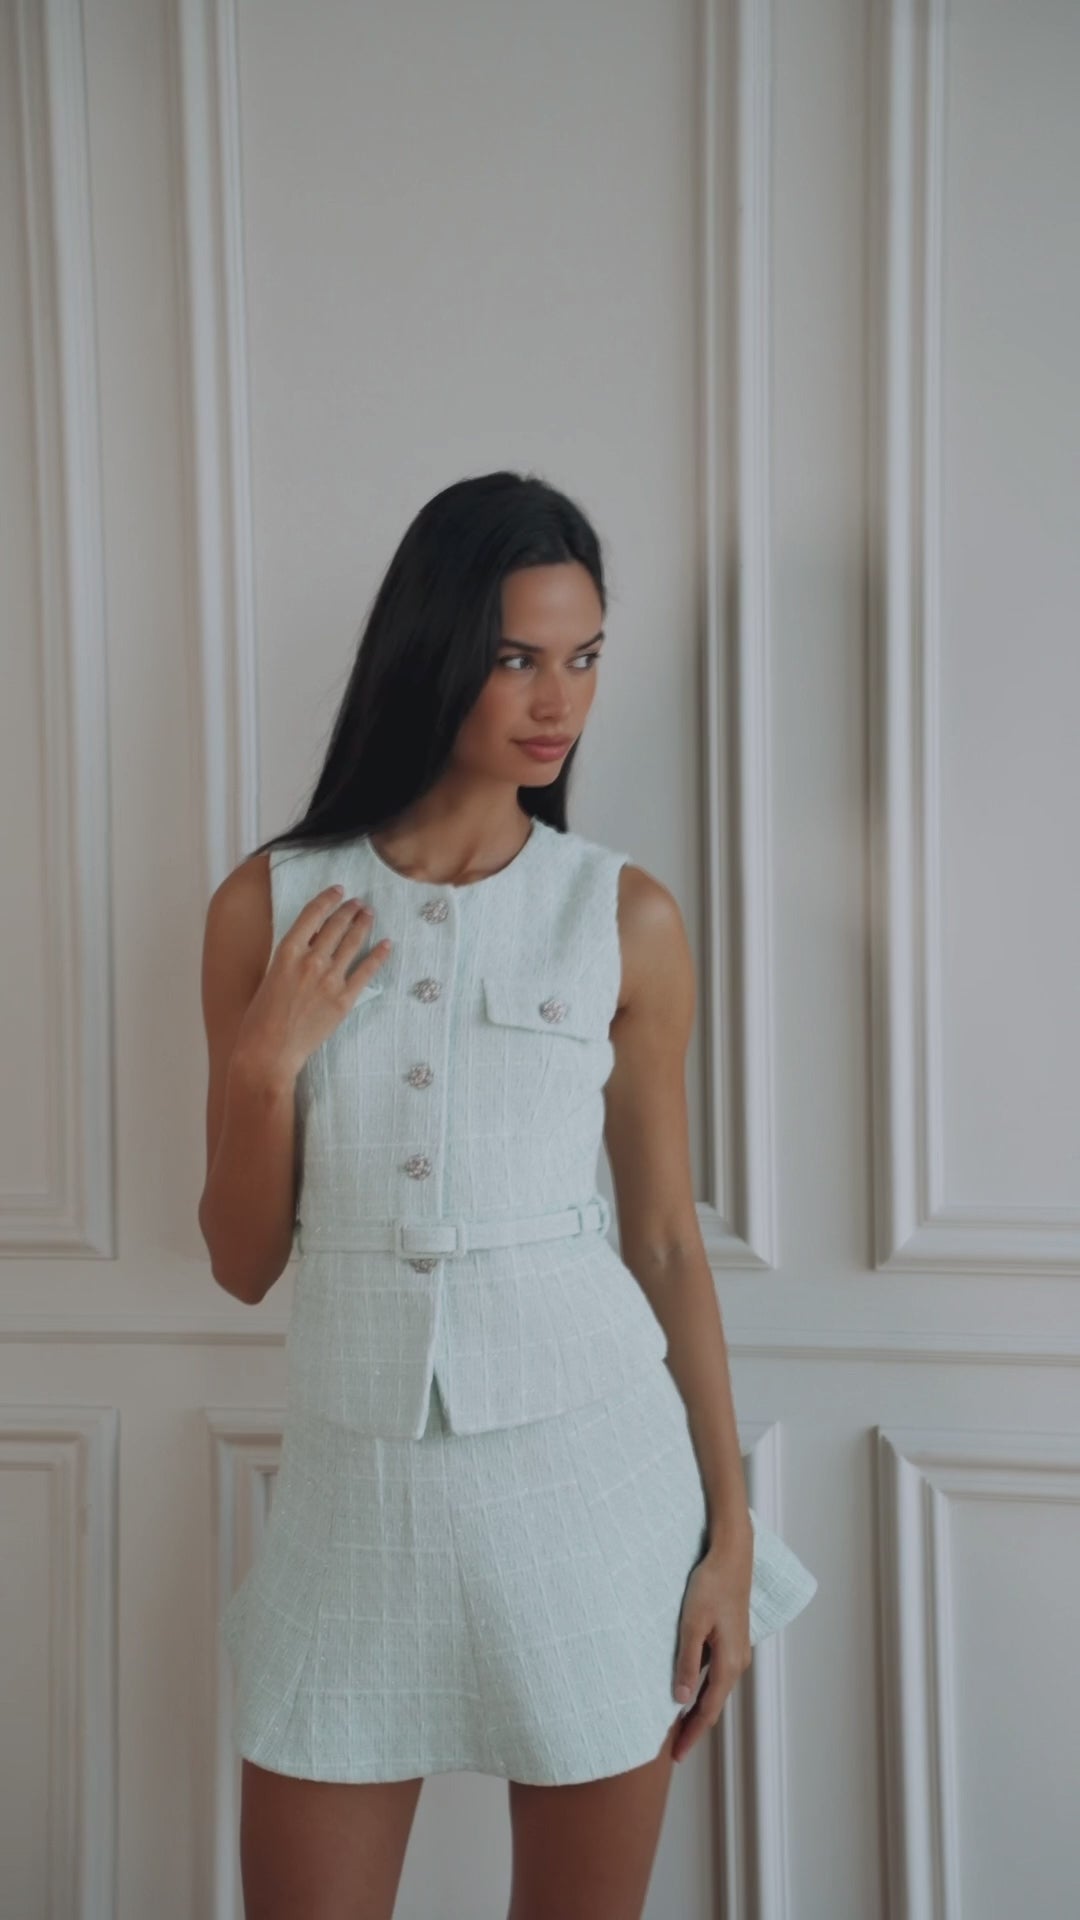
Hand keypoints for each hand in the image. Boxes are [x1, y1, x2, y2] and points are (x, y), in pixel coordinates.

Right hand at [232, 884, 391, 1083]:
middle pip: (336, 926)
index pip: (312, 914)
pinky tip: (387, 944)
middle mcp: (310, 960)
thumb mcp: (271, 977)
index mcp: (287, 952)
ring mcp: (329, 980)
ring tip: (369, 915)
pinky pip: (366, 971)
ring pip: (352, 943)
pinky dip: (378, 955)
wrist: (268, 1052)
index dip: (328, 899)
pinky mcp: (343, 1000)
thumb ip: (292, 957)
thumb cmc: (261, 1018)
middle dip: (349, 910)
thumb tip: (313, 940)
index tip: (338, 890)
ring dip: (363, 925)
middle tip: (359, 903)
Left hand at [670, 1524, 753, 1761]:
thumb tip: (680, 1701)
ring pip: (715, 1689)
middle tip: (674, 1749)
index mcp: (728, 1663)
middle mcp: (737, 1662)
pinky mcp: (732, 1639)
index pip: (708, 1710)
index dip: (691, 1734)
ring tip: (677, 1725)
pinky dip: (702, 1688)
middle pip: (713, 1704)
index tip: (676, 1755)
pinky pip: (716, 1673)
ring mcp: (736, 1651)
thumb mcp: (692, 1624)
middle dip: (694, 1727)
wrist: (732, 1555)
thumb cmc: (710, 1586)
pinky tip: (687, 1689)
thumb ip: (686, 1663)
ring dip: (698, 1708)